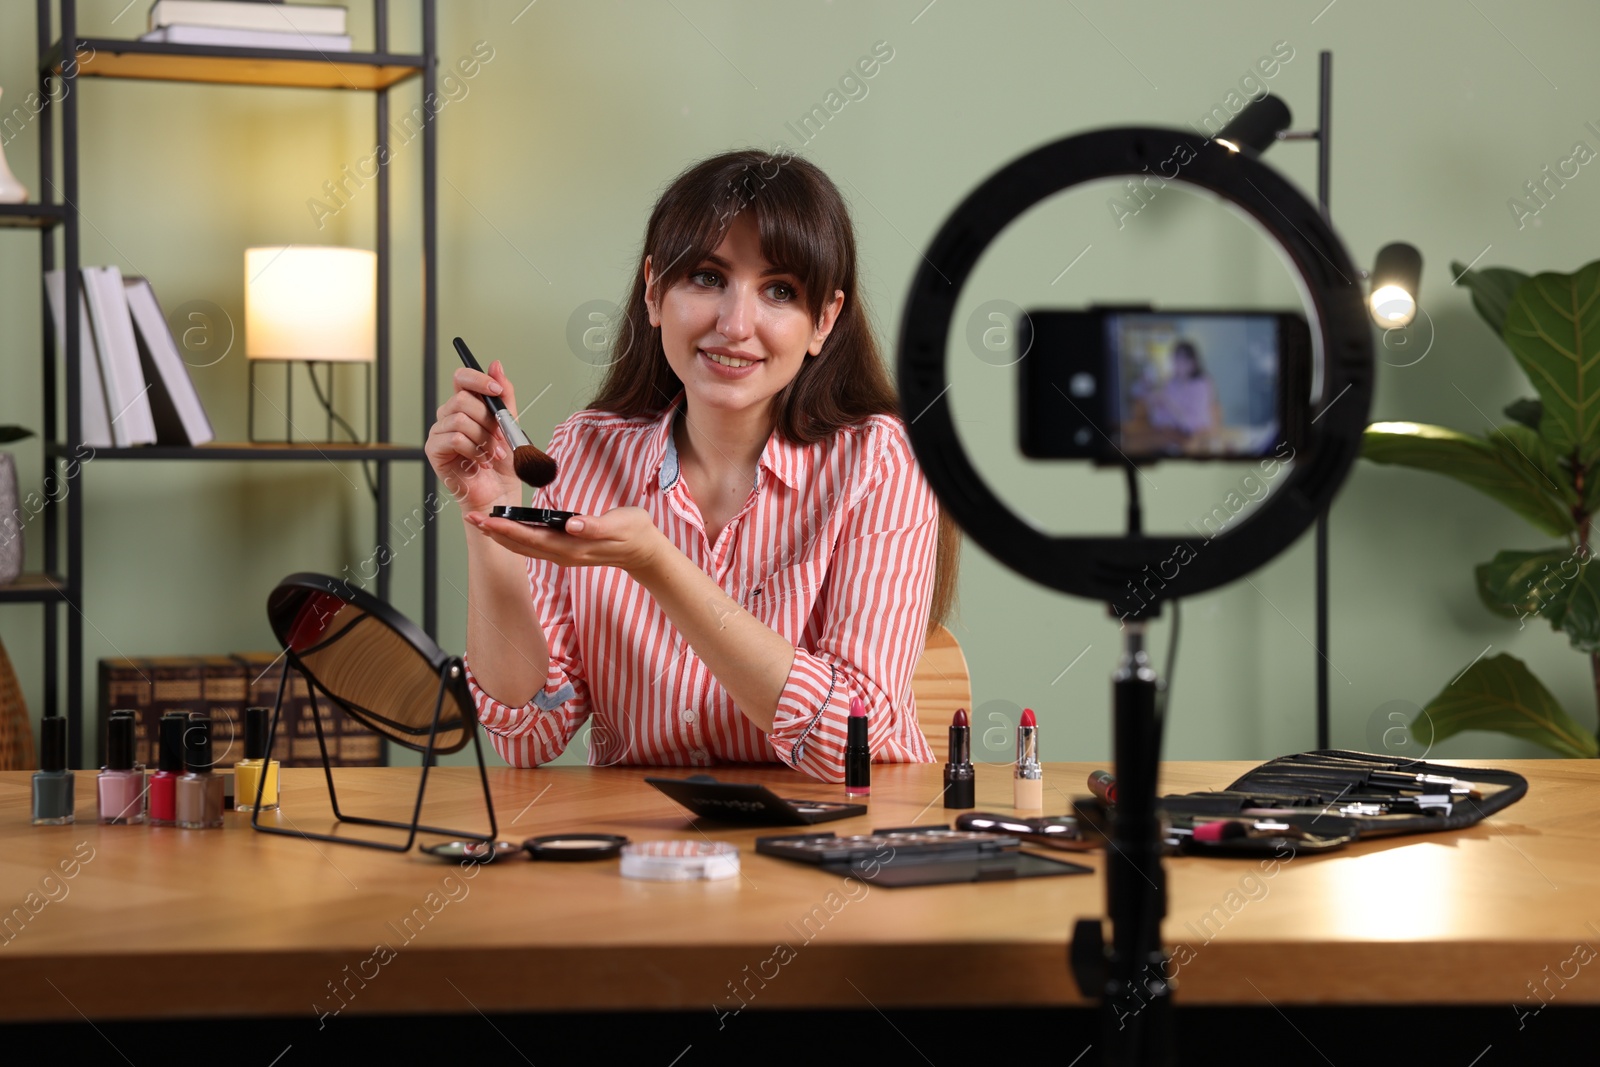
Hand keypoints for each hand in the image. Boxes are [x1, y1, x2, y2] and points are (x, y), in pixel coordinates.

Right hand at [425, 360, 523, 514]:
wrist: (499, 492)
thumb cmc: (503, 461)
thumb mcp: (510, 423)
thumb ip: (504, 395)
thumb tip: (496, 365)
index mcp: (466, 405)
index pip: (462, 378)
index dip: (478, 379)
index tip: (496, 389)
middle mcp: (450, 415)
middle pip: (463, 399)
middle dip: (488, 420)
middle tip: (500, 437)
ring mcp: (440, 432)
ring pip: (460, 419)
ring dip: (484, 438)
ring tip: (493, 453)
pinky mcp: (434, 450)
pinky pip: (454, 438)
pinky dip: (474, 450)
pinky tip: (481, 461)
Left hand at [466, 506, 667, 575]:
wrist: (644, 552)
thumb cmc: (635, 534)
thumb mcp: (621, 525)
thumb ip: (597, 526)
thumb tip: (573, 525)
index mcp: (573, 546)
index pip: (533, 538)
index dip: (508, 529)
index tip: (488, 519)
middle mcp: (563, 554)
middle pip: (521, 544)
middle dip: (494, 532)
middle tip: (471, 518)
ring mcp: (563, 554)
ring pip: (524, 547)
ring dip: (500, 536)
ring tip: (480, 524)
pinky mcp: (564, 550)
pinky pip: (533, 546)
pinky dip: (514, 538)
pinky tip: (505, 531)